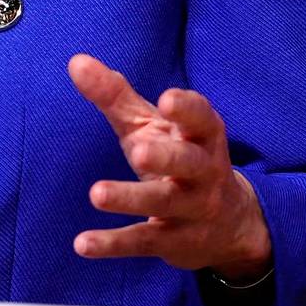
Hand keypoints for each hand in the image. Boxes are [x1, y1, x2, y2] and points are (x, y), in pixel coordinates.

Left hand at [67, 54, 270, 276]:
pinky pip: (143, 241)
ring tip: (97, 194)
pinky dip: (113, 243)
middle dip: (166, 157)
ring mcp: (192, 209)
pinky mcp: (174, 241)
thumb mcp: (153, 125)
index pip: (202, 119)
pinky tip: (83, 244)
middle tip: (138, 151)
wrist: (229, 225)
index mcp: (202, 136)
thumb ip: (116, 94)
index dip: (187, 109)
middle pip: (189, 162)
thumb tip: (76, 62)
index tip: (167, 99)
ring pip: (164, 203)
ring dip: (131, 199)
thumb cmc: (179, 156)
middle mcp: (204, 172)